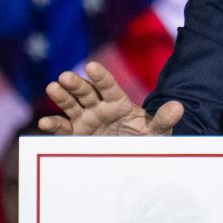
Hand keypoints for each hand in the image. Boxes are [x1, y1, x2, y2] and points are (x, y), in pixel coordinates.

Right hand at [38, 61, 182, 135]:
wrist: (135, 155)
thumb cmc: (146, 139)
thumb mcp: (157, 131)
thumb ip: (164, 119)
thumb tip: (178, 107)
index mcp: (118, 102)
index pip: (109, 86)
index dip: (101, 77)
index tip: (92, 66)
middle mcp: (99, 107)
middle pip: (86, 92)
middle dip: (76, 84)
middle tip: (65, 76)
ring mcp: (86, 120)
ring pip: (71, 105)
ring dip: (62, 96)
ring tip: (52, 87)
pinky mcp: (77, 135)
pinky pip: (63, 129)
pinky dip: (54, 125)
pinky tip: (44, 123)